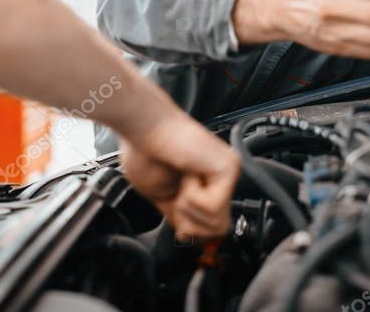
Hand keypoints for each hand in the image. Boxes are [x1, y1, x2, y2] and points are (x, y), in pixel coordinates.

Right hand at [119, 113, 239, 240]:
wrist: (141, 129)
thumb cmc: (145, 152)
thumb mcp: (163, 197)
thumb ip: (181, 217)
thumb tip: (193, 239)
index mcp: (208, 182)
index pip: (216, 226)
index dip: (196, 234)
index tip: (180, 229)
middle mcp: (222, 176)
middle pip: (219, 230)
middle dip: (190, 222)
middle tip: (177, 195)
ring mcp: (228, 171)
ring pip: (217, 223)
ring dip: (188, 207)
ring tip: (181, 181)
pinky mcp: (228, 167)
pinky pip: (212, 207)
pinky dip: (191, 196)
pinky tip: (186, 174)